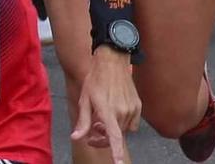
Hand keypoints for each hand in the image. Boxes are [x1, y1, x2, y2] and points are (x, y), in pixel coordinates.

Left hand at [72, 45, 140, 161]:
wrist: (112, 61)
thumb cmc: (95, 79)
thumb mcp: (84, 99)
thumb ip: (83, 121)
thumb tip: (76, 137)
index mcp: (108, 110)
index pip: (114, 137)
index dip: (116, 152)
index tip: (119, 163)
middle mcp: (123, 111)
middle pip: (115, 136)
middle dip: (102, 138)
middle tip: (92, 134)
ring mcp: (132, 109)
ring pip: (123, 130)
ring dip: (112, 130)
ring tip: (100, 120)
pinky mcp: (138, 106)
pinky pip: (132, 123)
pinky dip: (122, 123)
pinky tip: (113, 114)